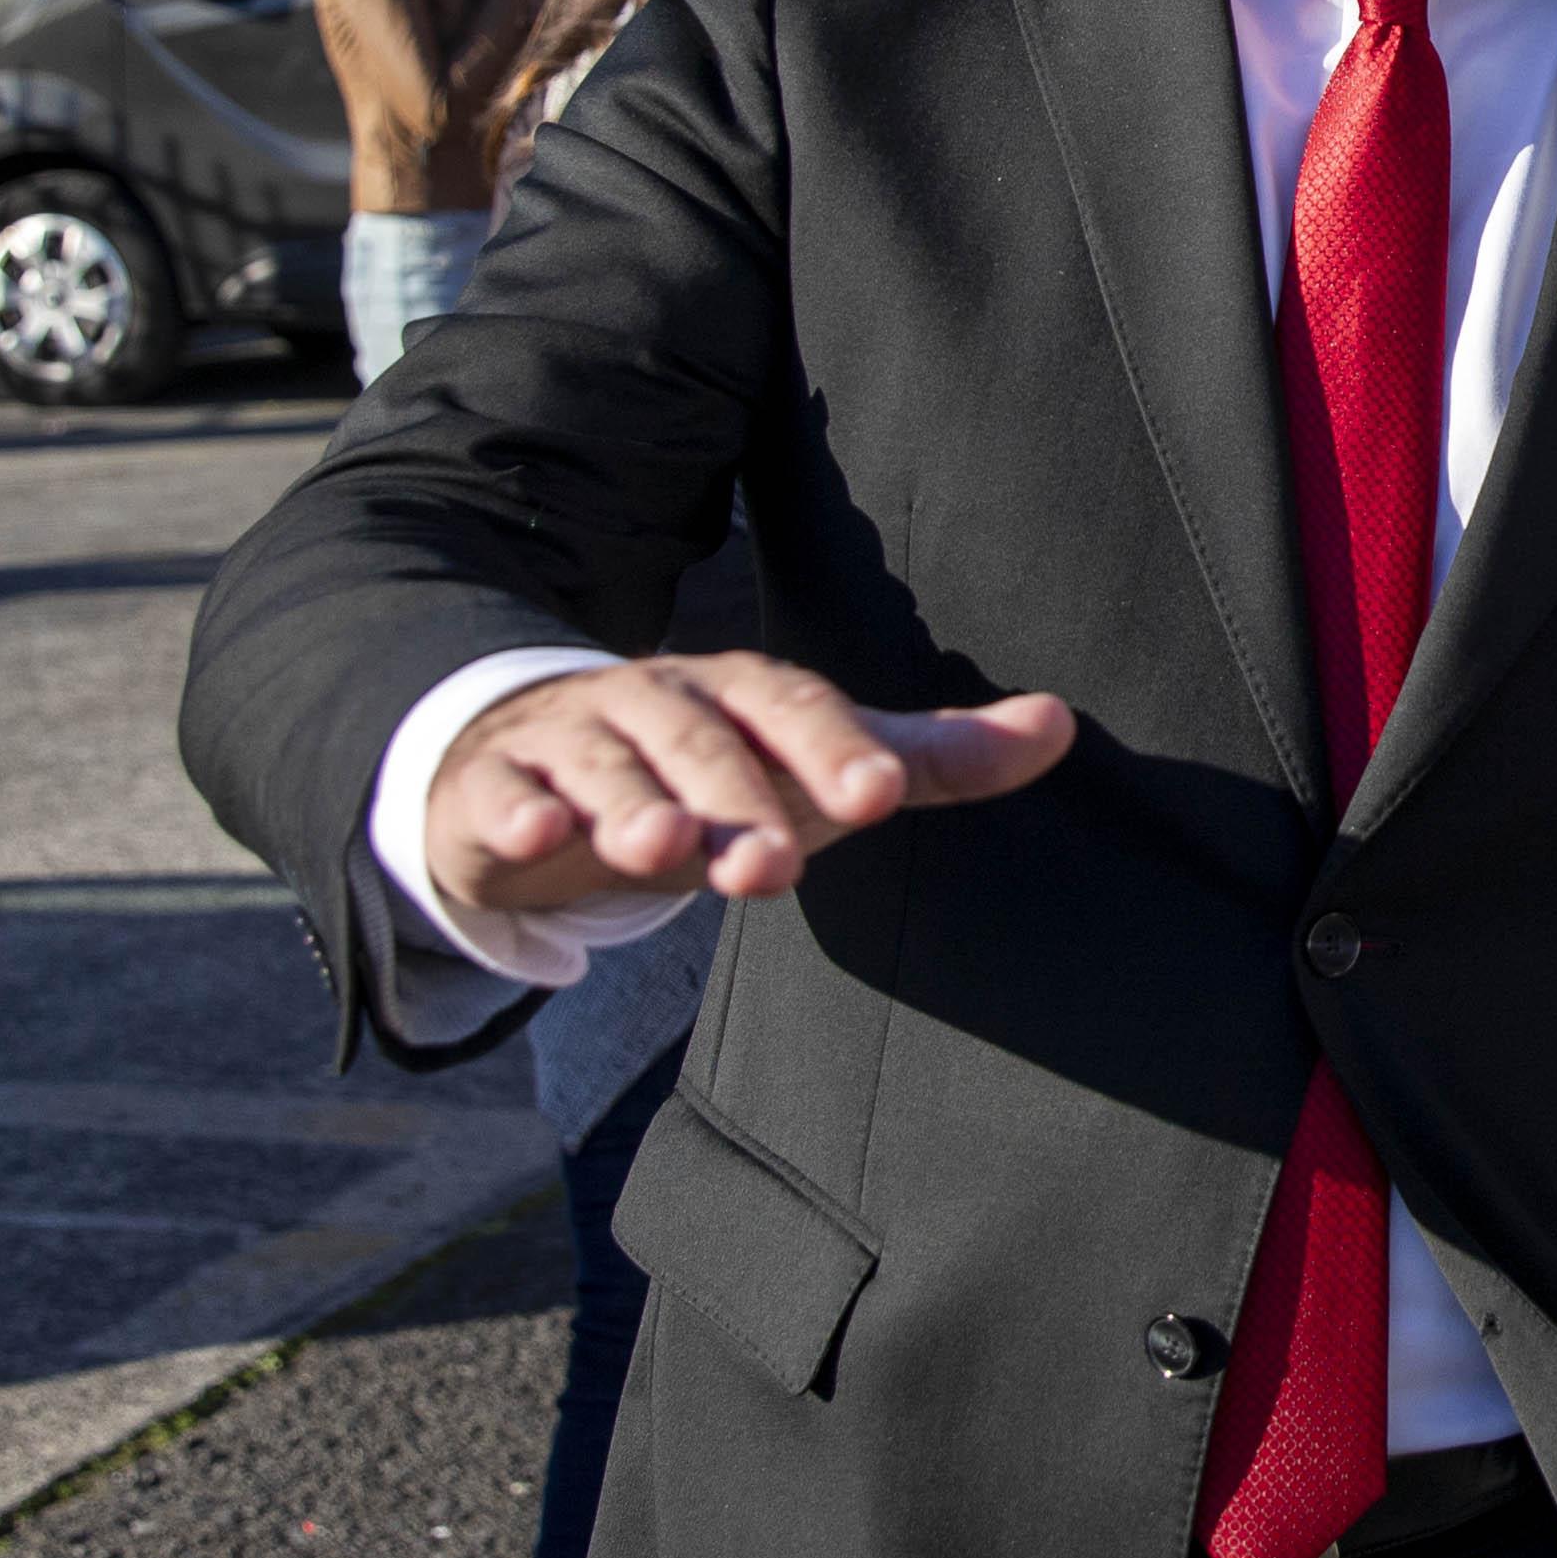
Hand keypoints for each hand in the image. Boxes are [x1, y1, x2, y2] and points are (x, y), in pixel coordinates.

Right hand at [428, 653, 1074, 914]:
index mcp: (745, 693)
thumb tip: (1060, 725)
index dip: (837, 748)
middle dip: (737, 798)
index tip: (878, 795)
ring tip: (662, 849)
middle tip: (774, 864)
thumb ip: (930, 757)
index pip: (797, 709)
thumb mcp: (817, 764)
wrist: (546, 765)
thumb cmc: (716, 770)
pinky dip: (514, 813)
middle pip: (701, 741)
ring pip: (603, 764)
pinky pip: (501, 795)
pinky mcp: (496, 786)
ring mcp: (572, 739)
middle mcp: (659, 702)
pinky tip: (533, 837)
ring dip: (631, 803)